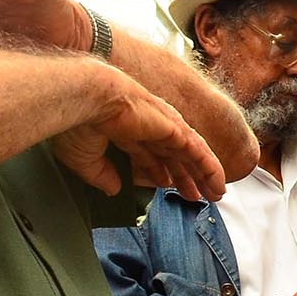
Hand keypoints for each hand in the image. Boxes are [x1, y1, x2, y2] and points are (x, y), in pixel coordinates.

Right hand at [52, 69, 224, 201]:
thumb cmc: (78, 124)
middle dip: (188, 177)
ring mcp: (164, 126)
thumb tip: (113, 189)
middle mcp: (149, 127)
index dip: (160, 172)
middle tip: (199, 195)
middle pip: (175, 156)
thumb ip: (102, 175)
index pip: (150, 154)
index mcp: (127, 130)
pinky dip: (211, 169)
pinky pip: (200, 153)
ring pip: (192, 155)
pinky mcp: (175, 129)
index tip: (167, 185)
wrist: (85, 100)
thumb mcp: (86, 159)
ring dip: (205, 175)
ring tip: (216, 194)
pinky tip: (219, 184)